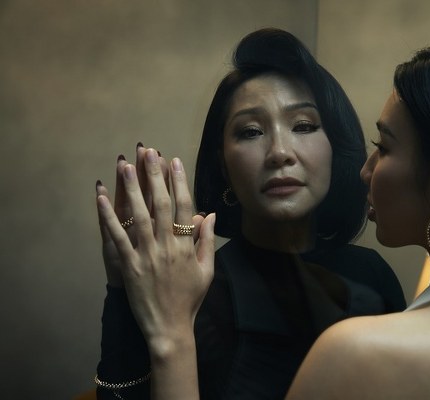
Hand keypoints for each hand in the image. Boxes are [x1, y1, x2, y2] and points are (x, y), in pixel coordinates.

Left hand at [96, 149, 214, 351]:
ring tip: (126, 165)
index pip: (185, 207)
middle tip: (150, 152)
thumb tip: (211, 213)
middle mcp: (167, 246)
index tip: (175, 161)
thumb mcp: (207, 270)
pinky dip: (108, 217)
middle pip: (162, 204)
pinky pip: (117, 237)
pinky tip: (101, 198)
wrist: (170, 327)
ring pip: (139, 215)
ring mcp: (147, 255)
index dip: (180, 182)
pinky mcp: (129, 265)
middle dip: (155, 176)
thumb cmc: (190, 299)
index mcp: (186, 246)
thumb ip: (207, 241)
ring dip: (132, 189)